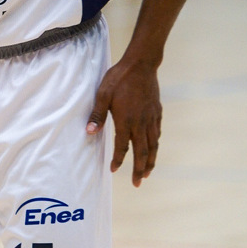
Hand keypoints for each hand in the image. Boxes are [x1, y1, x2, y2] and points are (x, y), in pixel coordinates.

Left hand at [86, 58, 161, 186]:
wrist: (141, 64)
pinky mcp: (157, 112)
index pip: (122, 146)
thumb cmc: (119, 78)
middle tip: (138, 182)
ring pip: (153, 145)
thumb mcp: (103, 94)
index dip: (119, 160)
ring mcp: (151, 118)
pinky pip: (157, 133)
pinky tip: (153, 148)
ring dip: (151, 161)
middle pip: (143, 152)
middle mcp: (141, 123)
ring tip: (148, 172)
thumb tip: (89, 132)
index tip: (115, 170)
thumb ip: (97, 115)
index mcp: (126, 120)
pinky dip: (155, 145)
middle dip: (140, 169)